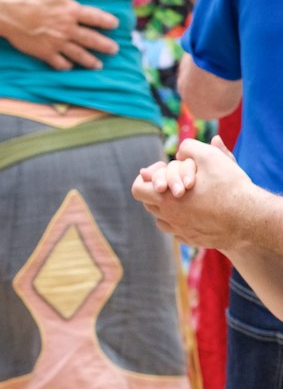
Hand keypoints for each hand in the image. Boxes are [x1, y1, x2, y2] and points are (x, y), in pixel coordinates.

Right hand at [0, 0, 118, 69]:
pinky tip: (70, 67)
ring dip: (90, 60)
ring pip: (78, 54)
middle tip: (114, 50)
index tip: (115, 24)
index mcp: (70, 10)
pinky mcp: (42, 51)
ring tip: (98, 65)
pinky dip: (66, 66)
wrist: (3, 10)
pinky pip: (58, 62)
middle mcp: (66, 29)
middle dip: (104, 45)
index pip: (95, 17)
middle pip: (91, 39)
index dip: (107, 21)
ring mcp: (55, 42)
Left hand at [132, 136, 257, 249]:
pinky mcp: (195, 240)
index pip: (138, 188)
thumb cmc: (229, 186)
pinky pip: (179, 232)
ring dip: (167, 208)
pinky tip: (194, 212)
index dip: (146, 177)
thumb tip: (178, 151)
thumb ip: (189, 148)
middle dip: (157, 191)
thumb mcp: (210, 157)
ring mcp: (181, 231)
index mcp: (164, 198)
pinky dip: (181, 222)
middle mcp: (168, 217)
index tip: (160, 171)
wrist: (250, 218)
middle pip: (149, 204)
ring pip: (162, 220)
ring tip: (184, 197)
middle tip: (174, 183)